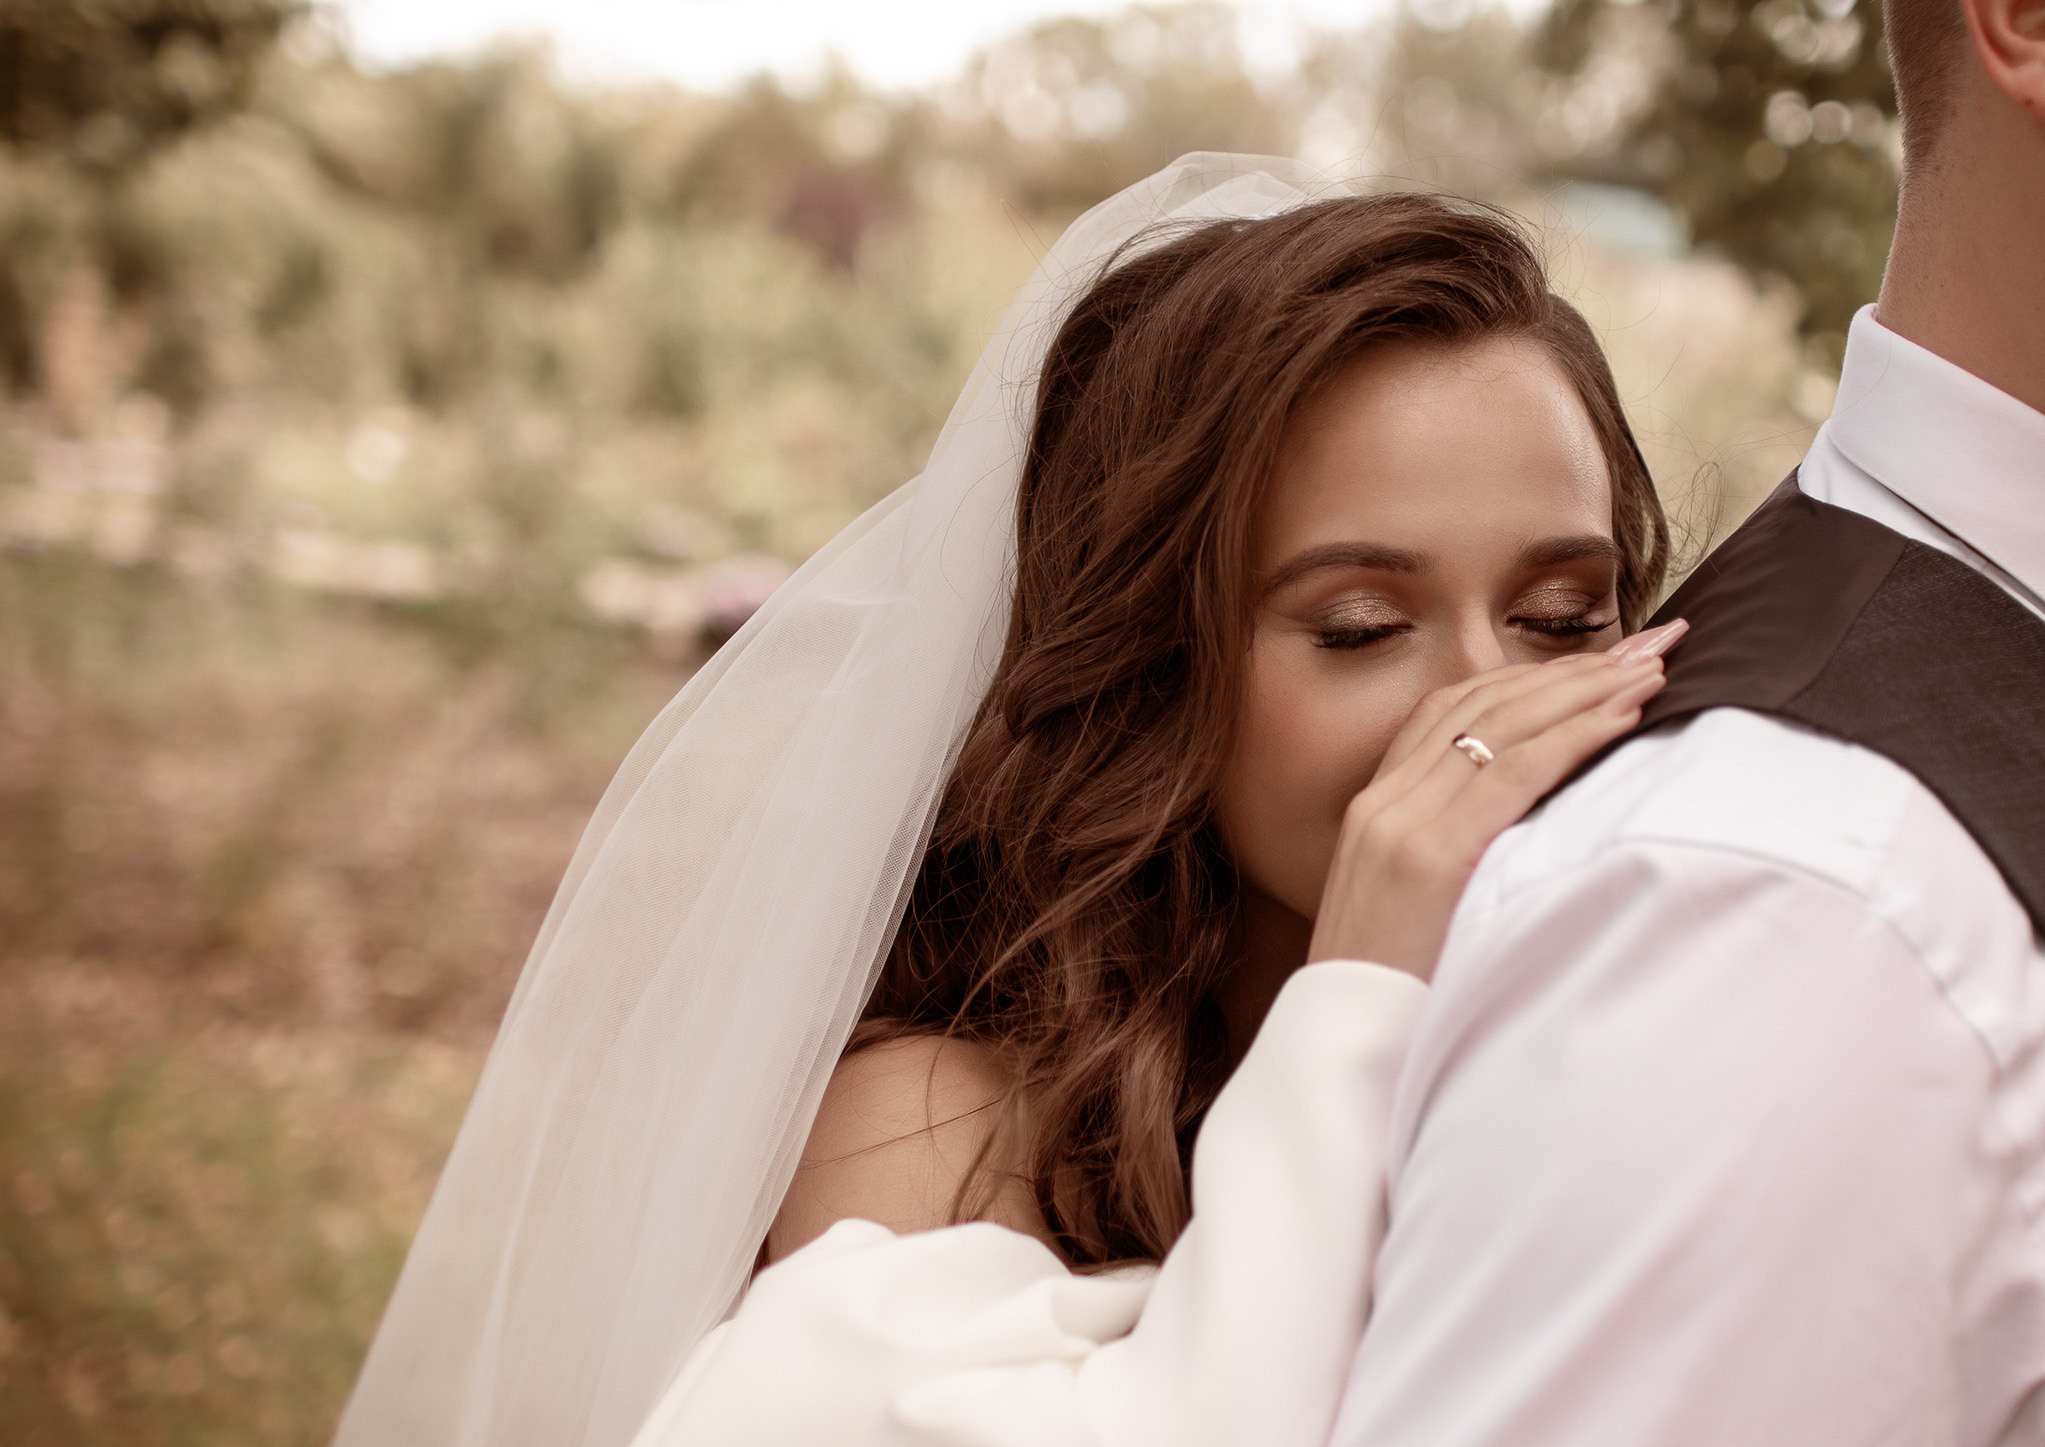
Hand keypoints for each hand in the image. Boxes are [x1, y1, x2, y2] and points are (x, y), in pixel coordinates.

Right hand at [1306, 619, 1687, 980]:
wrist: (1344, 1051)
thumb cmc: (1396, 997)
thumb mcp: (1416, 910)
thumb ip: (1455, 856)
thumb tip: (1536, 834)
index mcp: (1376, 809)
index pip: (1454, 711)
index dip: (1530, 678)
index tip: (1599, 660)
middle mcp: (1383, 803)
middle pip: (1483, 703)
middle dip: (1572, 668)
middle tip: (1650, 643)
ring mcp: (1401, 824)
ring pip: (1501, 724)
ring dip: (1585, 689)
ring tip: (1650, 668)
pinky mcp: (1430, 855)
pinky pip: (1512, 773)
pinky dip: (1574, 736)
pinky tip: (1622, 714)